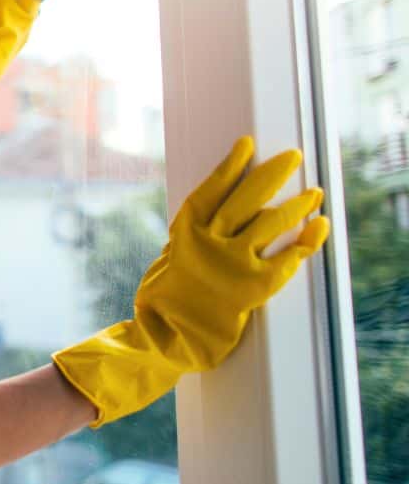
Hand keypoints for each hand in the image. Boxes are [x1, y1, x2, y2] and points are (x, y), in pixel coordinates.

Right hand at [52, 136, 329, 426]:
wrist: (167, 340)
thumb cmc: (164, 302)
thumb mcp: (169, 260)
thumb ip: (191, 238)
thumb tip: (213, 216)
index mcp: (184, 234)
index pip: (212, 189)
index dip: (231, 165)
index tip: (248, 144)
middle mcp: (208, 244)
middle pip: (247, 198)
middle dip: (273, 173)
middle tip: (294, 156)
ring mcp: (232, 264)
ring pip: (272, 222)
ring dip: (297, 205)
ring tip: (314, 192)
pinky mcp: (253, 287)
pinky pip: (288, 259)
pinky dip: (308, 242)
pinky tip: (319, 227)